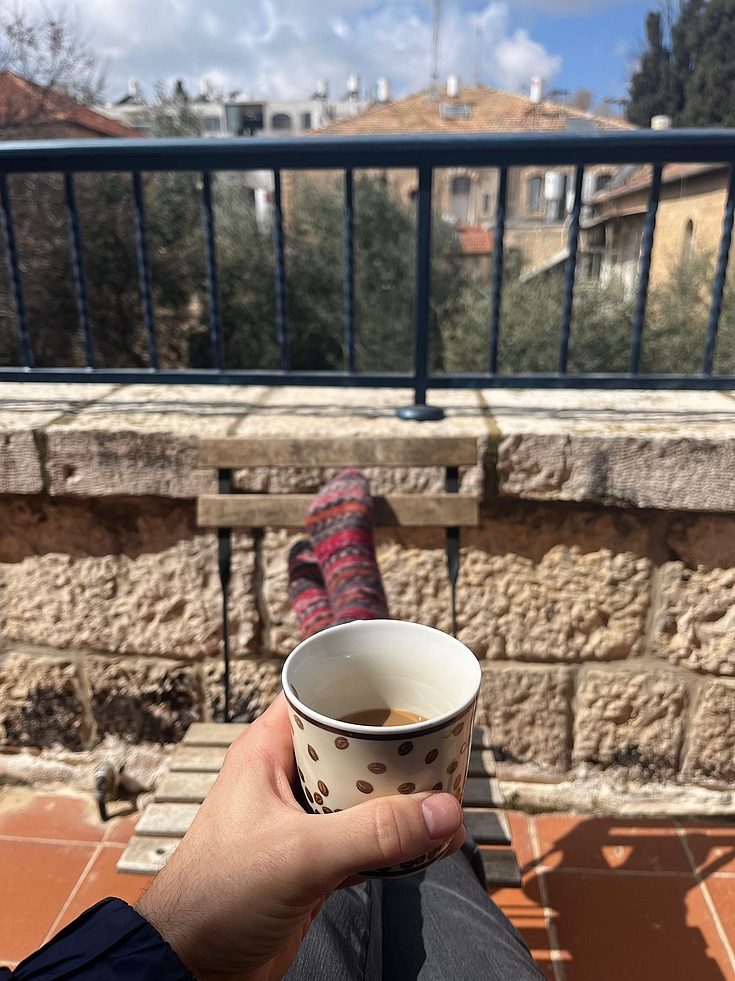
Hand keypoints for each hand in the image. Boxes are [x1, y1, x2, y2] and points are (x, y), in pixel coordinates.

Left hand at [137, 693, 464, 980]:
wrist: (192, 967)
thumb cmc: (211, 898)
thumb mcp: (300, 853)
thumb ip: (373, 832)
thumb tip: (438, 811)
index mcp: (267, 751)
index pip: (318, 697)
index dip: (359, 689)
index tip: (404, 688)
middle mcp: (283, 777)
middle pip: (349, 746)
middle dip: (392, 749)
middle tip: (436, 744)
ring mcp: (298, 820)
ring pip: (360, 794)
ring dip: (397, 799)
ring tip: (440, 794)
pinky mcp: (311, 861)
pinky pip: (361, 838)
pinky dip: (390, 841)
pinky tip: (418, 845)